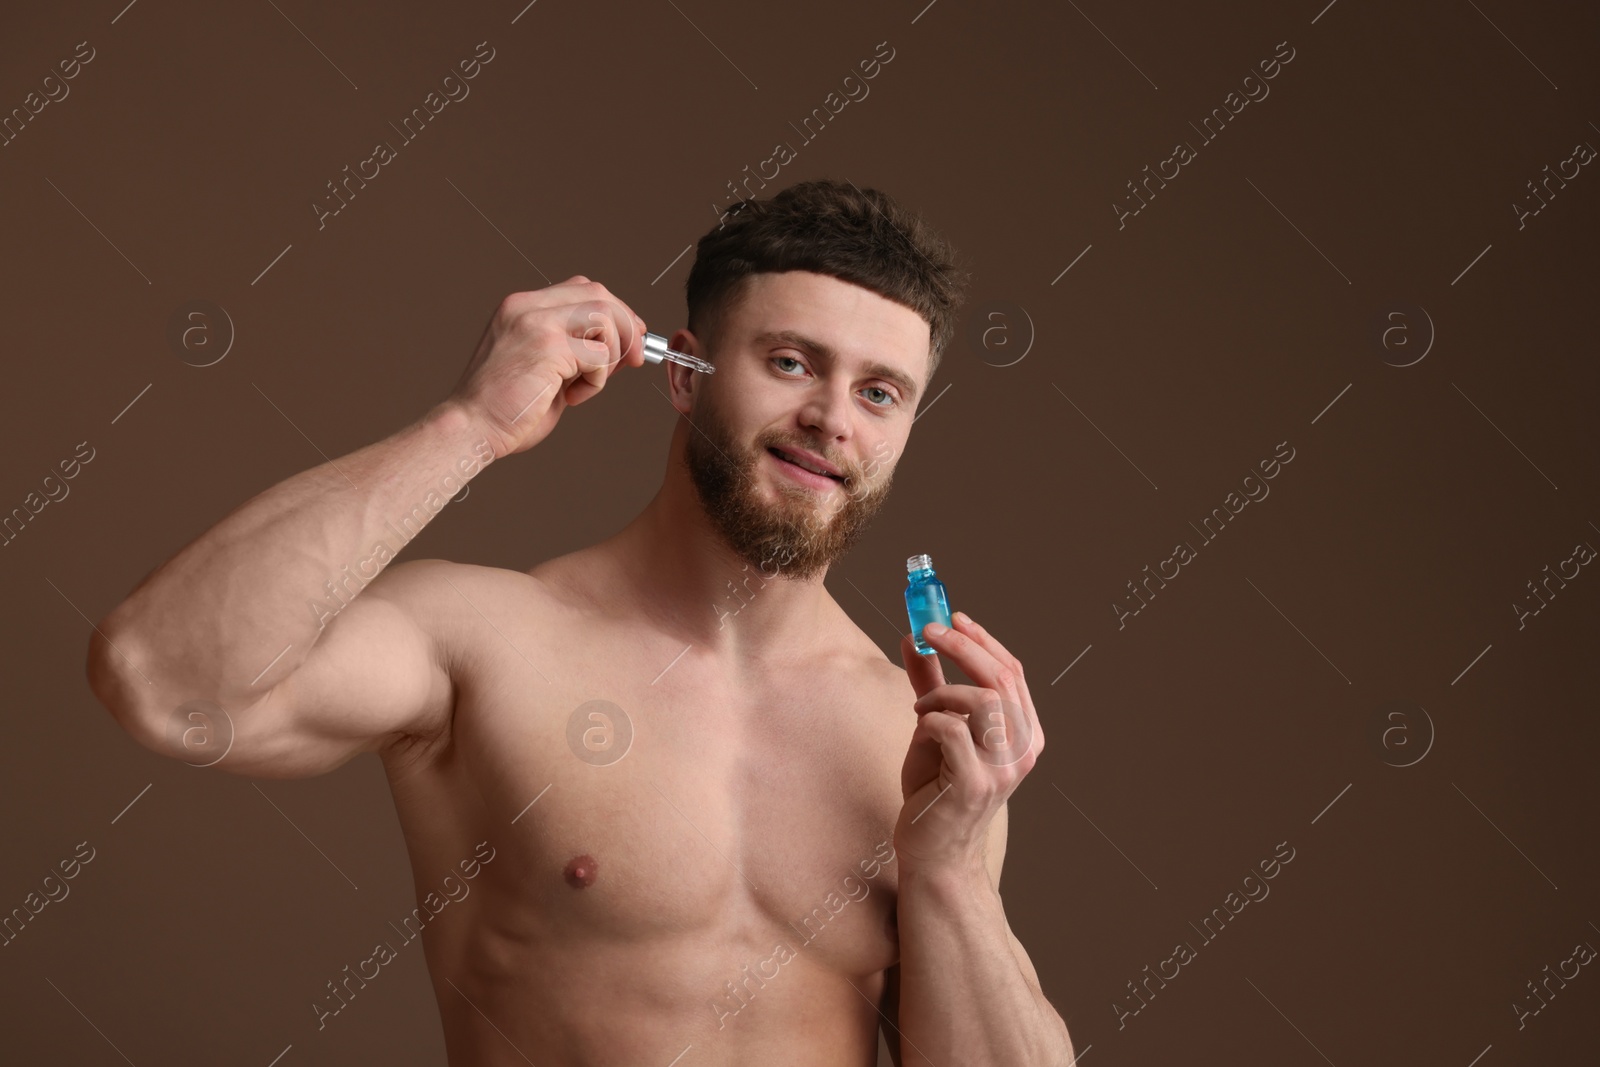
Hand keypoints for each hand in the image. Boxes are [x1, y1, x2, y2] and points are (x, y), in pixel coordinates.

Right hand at [445, 276, 648, 458]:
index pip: (582, 288)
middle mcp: (526, 306)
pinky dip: (598, 381)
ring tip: (589, 384)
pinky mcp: (548, 347)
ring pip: (605, 316)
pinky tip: (573, 397)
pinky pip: (599, 355)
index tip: (629, 339)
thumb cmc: (504, 408)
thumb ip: (576, 350)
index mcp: (522, 307)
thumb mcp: (544, 367)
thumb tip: (622, 348)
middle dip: (627, 326)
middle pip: (599, 293)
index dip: (614, 311)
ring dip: (612, 355)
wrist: (470, 428)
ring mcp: (536, 323)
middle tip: (634, 360)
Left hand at [896, 612, 1043, 877]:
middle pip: (1001, 679)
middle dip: (962, 646)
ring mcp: (1002, 770)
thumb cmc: (935, 793)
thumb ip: (930, 686)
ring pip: (981, 701)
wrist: (934, 854)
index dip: (983, 640)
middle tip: (927, 629)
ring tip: (922, 709)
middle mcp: (1022, 751)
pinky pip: (950, 730)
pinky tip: (920, 729)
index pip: (1012, 673)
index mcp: (1024, 735)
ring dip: (942, 693)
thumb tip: (917, 639)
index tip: (953, 617)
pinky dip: (929, 719)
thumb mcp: (936, 731)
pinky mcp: (974, 785)